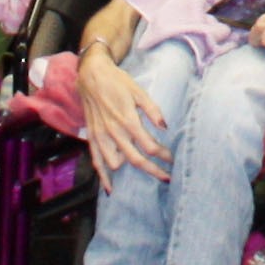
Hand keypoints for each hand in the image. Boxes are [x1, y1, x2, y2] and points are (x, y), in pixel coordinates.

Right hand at [75, 44, 169, 181]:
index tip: (172, 159)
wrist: (92, 76)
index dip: (163, 155)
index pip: (149, 146)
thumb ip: (153, 110)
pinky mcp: (91, 138)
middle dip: (153, 171)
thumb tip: (165, 127)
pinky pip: (96, 162)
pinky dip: (103, 177)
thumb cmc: (118, 82)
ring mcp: (101, 137)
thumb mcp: (139, 92)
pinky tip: (110, 189)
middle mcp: (114, 132)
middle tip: (167, 178)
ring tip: (145, 173)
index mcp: (128, 120)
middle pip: (136, 160)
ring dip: (131, 172)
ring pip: (116, 164)